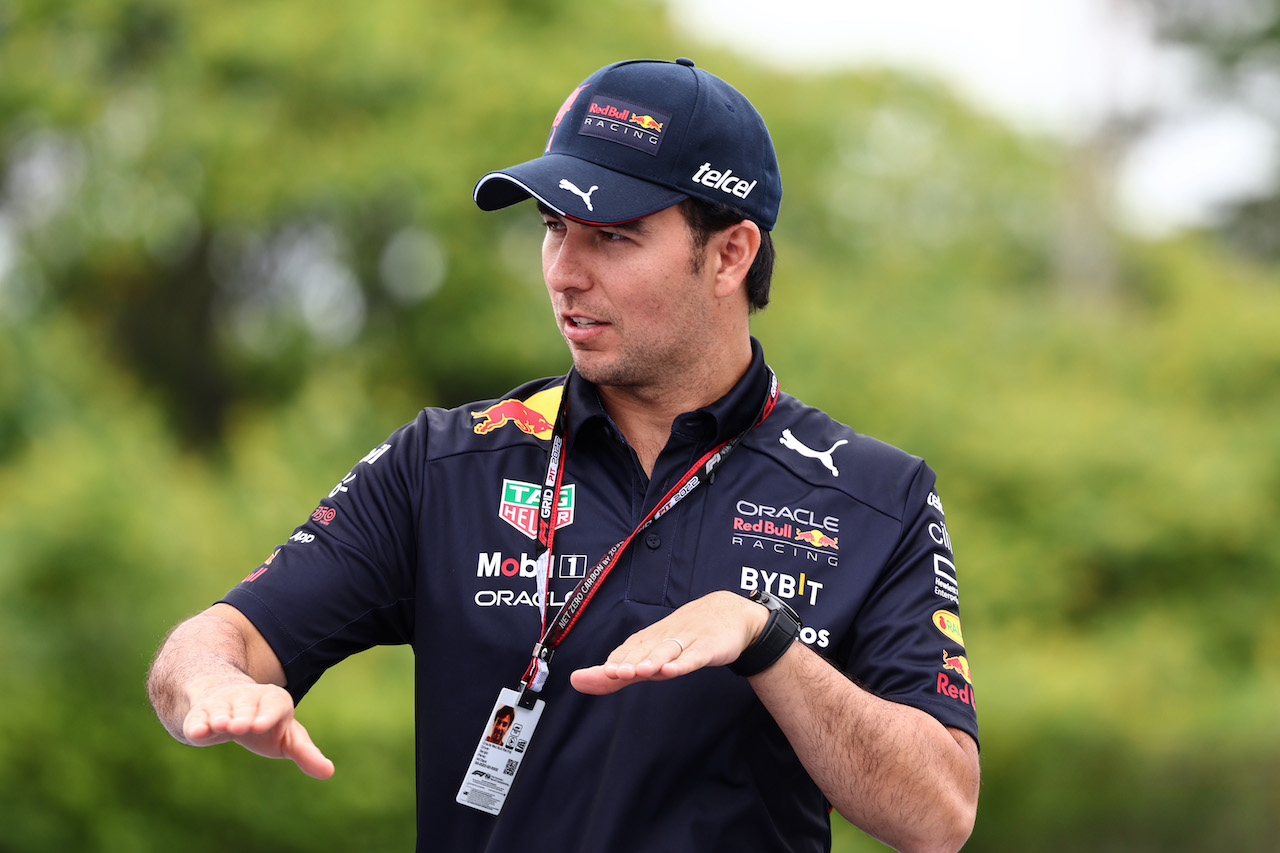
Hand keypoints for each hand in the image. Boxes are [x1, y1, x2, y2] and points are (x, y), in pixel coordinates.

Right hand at [182, 679, 334, 779]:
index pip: (273, 706)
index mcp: (275, 701)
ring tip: (220, 725)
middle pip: (245, 706)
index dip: (267, 715)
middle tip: (240, 726)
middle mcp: (248, 698)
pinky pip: (198, 717)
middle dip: (243, 715)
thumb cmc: (265, 722)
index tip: (261, 725)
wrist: (228, 701)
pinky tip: (195, 732)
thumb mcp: (288, 737)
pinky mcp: (201, 713)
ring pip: (221, 709)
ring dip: (220, 717)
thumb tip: (329, 772)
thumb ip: (306, 753)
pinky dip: (196, 724)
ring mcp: (223, 703)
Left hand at [569, 591, 767, 694]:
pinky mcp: (708, 648)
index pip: (626, 650)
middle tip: (611, 672)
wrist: (730, 613)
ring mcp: (687, 641)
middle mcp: (664, 638)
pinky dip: (683, 663)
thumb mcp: (651, 654)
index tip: (593, 674)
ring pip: (666, 651)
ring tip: (637, 671)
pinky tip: (672, 670)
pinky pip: (694, 656)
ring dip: (652, 660)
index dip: (613, 661)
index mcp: (649, 639)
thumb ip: (618, 673)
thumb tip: (577, 682)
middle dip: (628, 662)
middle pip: (643, 650)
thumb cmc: (684, 637)